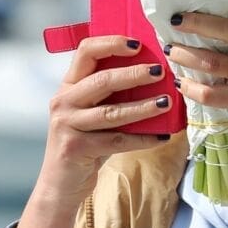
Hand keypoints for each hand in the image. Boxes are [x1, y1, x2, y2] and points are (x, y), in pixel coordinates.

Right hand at [14, 36, 175, 227]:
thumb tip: (154, 75)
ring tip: (168, 102)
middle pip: (102, 79)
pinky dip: (143, 139)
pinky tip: (162, 137)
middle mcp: (63, 102)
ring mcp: (67, 125)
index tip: (138, 44)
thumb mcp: (90, 114)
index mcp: (68, 86)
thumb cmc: (84, 143)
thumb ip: (109, 95)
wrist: (60, 184)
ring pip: (112, 112)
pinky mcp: (77, 148)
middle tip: (161, 72)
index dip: (112, 43)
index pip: (85, 51)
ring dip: (144, 107)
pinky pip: (118, 141)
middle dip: (135, 74)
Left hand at [164, 12, 227, 158]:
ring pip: (212, 60)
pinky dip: (192, 89)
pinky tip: (182, 85)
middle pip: (225, 29)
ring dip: (187, 56)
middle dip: (196, 22)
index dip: (212, 14)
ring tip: (172, 52)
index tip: (193, 14)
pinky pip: (211, 92)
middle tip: (175, 21)